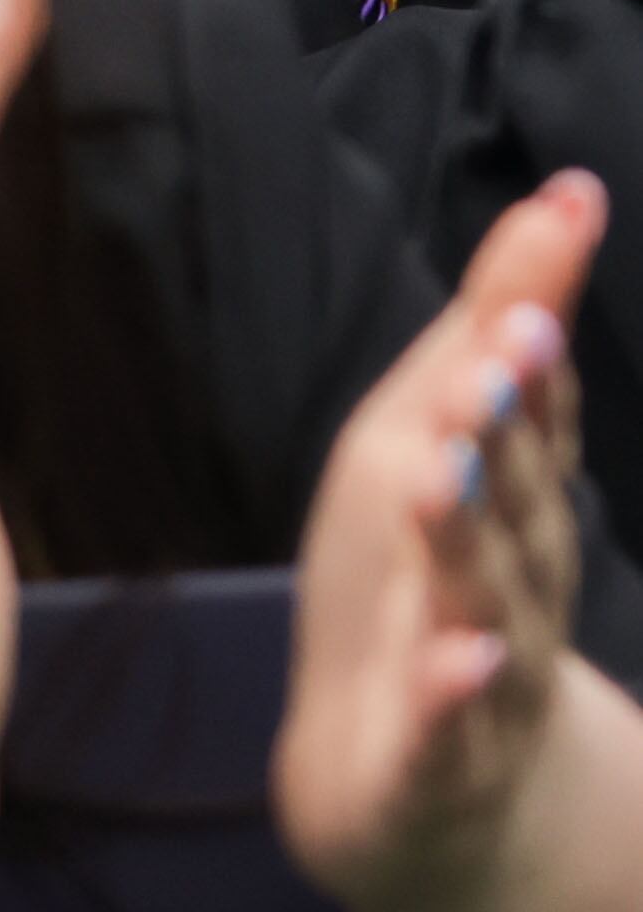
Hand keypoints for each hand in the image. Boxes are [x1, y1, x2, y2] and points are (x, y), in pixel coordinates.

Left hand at [276, 173, 603, 911]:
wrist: (417, 795)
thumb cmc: (434, 585)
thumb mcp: (448, 439)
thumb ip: (503, 328)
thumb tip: (569, 191)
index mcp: (509, 506)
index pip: (531, 415)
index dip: (534, 340)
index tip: (544, 255)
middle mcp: (513, 584)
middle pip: (514, 499)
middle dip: (513, 426)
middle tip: (506, 349)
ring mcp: (480, 681)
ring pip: (481, 604)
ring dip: (465, 538)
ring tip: (440, 471)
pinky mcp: (433, 762)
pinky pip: (445, 733)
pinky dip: (451, 699)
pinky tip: (455, 662)